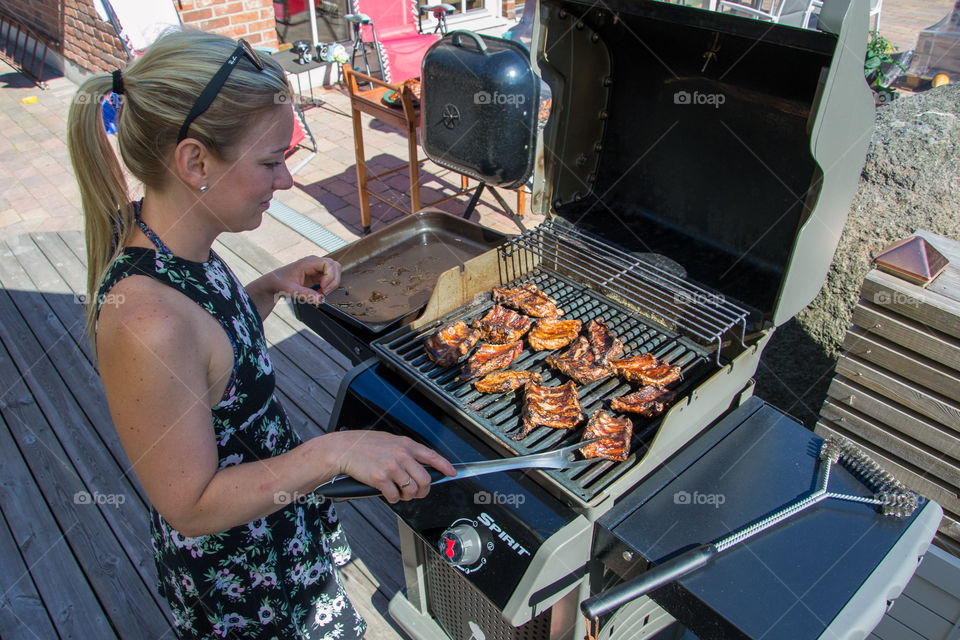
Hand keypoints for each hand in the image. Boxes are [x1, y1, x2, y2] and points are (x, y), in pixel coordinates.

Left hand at [270, 256, 341, 305]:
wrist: (274, 283)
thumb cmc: (279, 283)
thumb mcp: (291, 290)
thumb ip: (305, 294)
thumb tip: (319, 299)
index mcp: (308, 262)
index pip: (329, 264)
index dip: (330, 276)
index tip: (323, 287)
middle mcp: (315, 263)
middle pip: (335, 267)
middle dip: (333, 281)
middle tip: (324, 291)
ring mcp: (317, 269)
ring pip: (334, 272)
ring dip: (332, 284)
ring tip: (321, 292)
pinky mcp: (317, 275)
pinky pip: (329, 279)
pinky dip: (328, 287)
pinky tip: (319, 292)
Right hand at [330, 431, 455, 502]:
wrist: (343, 449)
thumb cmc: (364, 445)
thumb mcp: (390, 441)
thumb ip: (405, 451)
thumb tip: (419, 463)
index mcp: (406, 445)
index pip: (432, 456)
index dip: (445, 466)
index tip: (452, 473)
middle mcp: (402, 455)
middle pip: (425, 479)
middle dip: (423, 490)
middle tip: (417, 492)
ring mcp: (392, 467)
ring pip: (412, 490)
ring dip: (407, 496)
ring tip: (400, 493)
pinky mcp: (381, 479)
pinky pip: (395, 496)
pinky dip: (393, 499)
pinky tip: (388, 493)